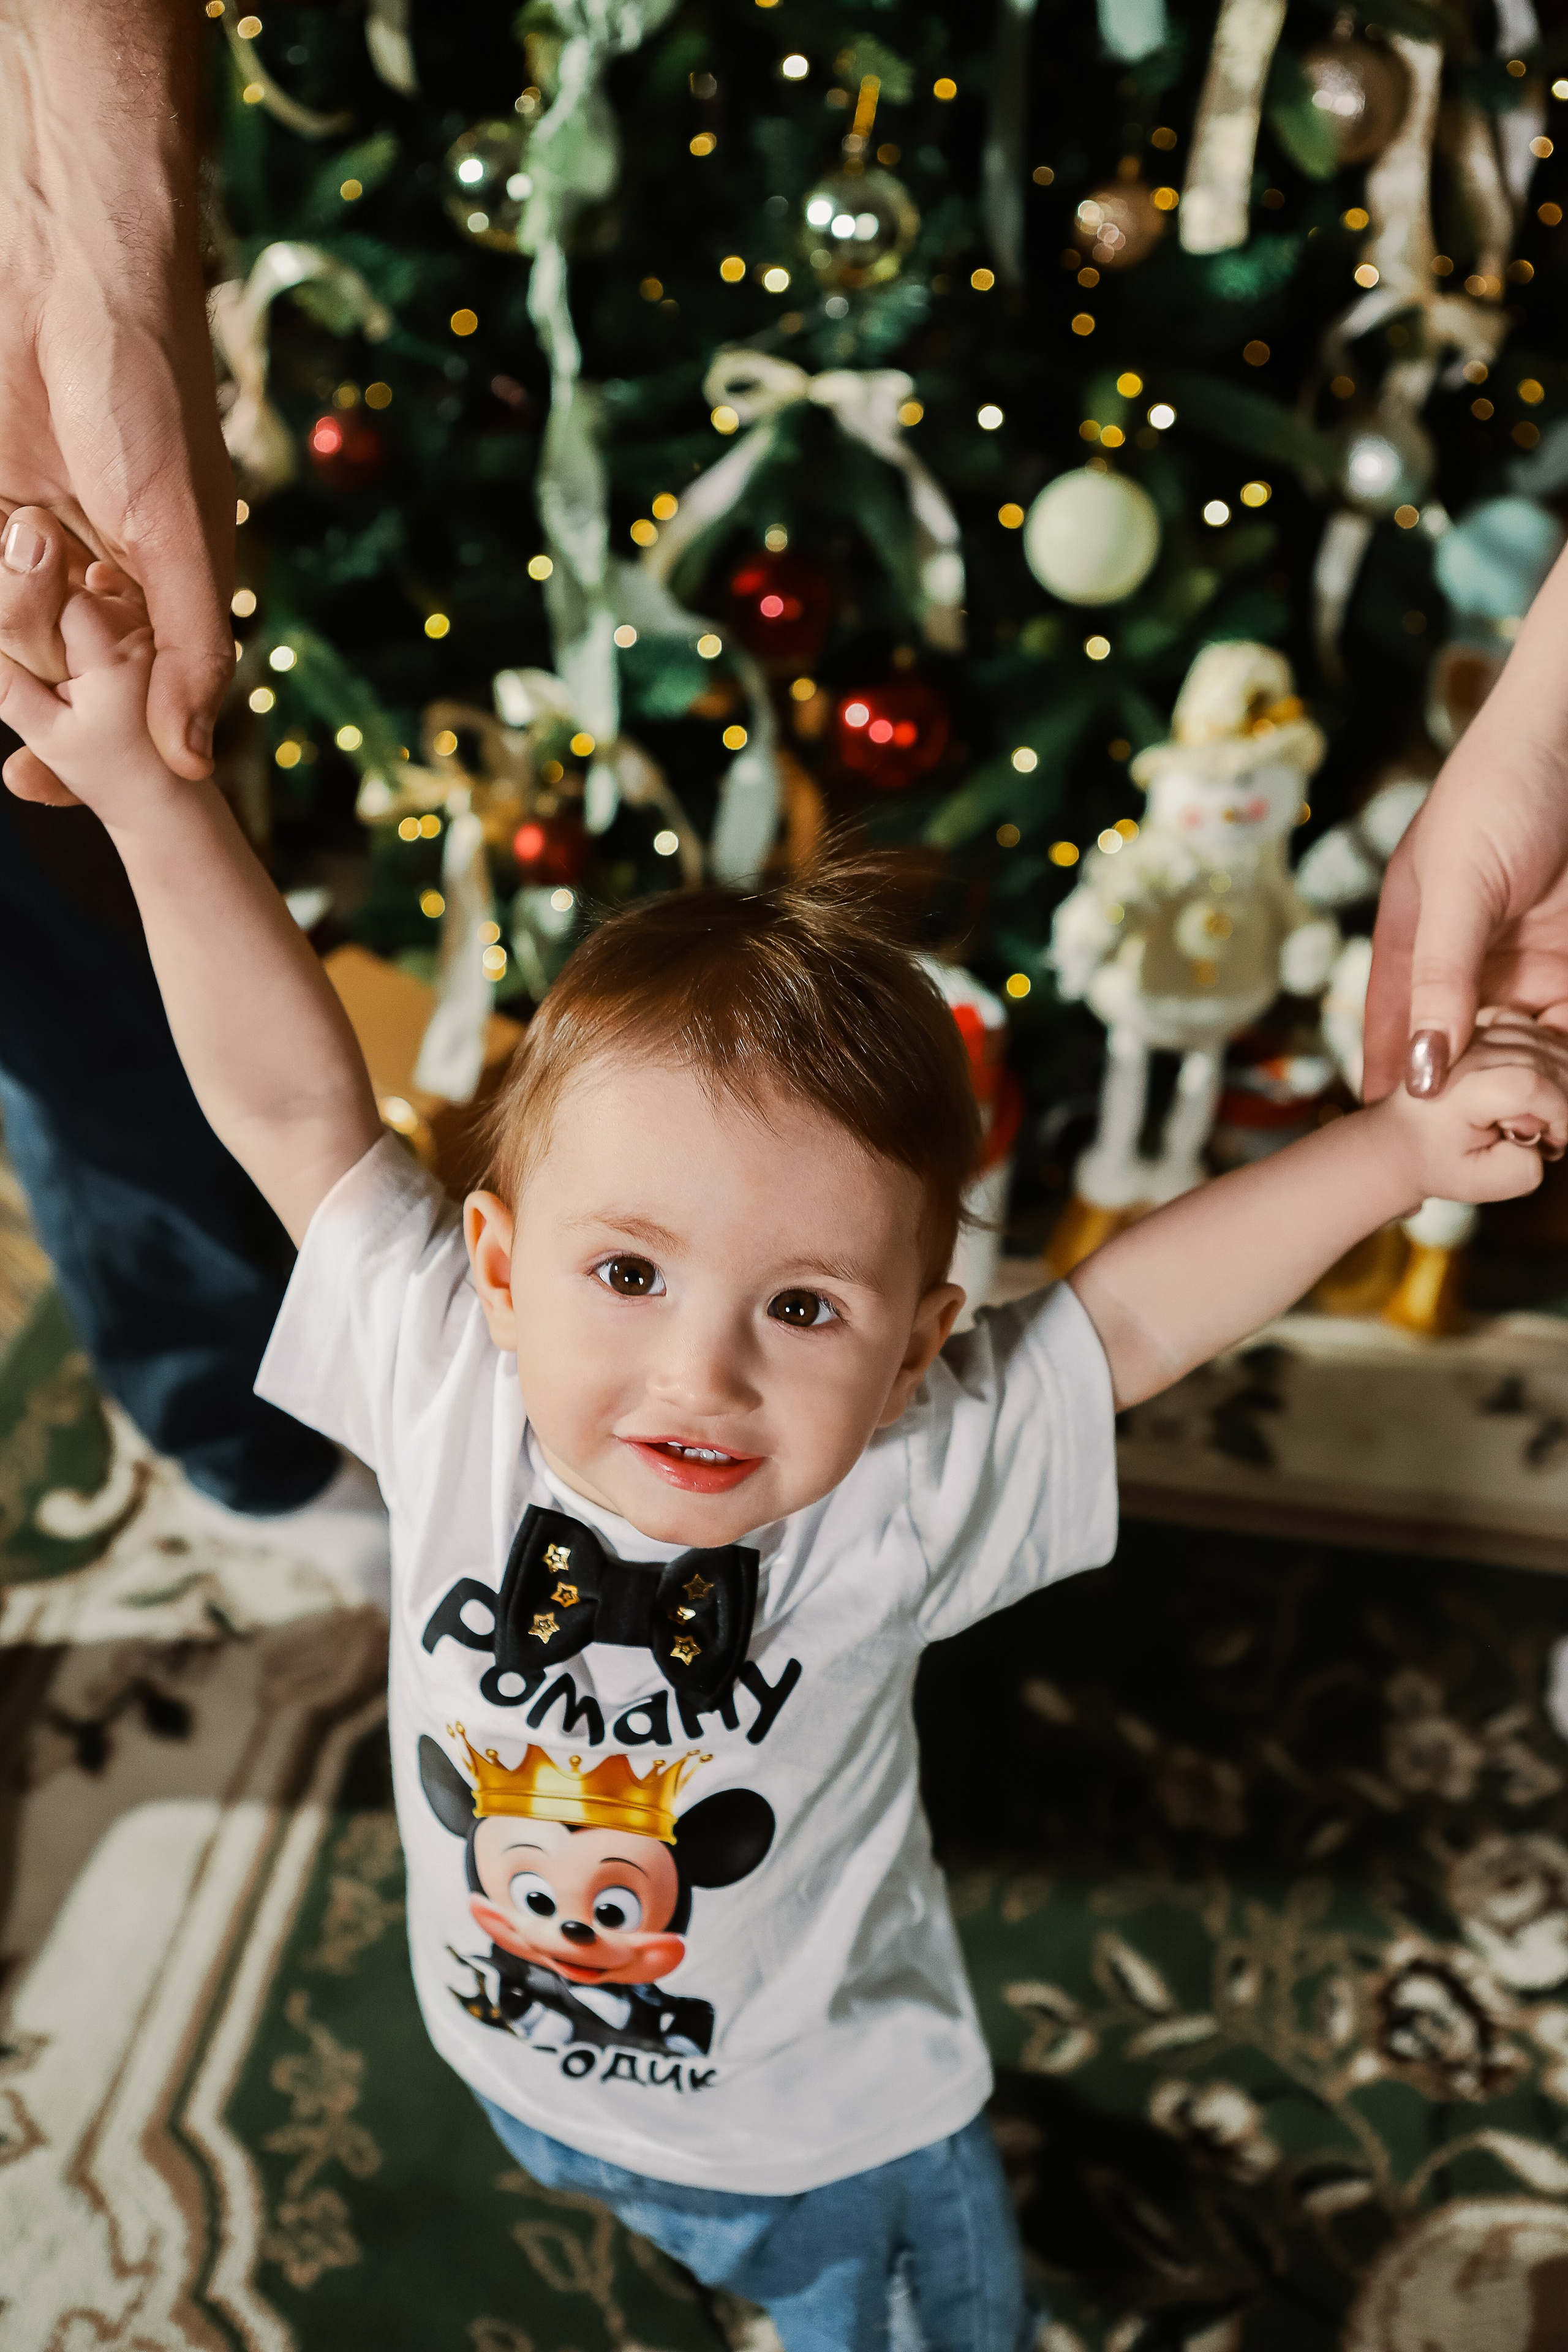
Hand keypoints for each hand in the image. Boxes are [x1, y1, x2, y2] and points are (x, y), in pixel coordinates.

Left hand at [0, 1, 232, 790]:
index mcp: (152, 591)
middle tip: (51, 577)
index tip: (35, 789)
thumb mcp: (179, 536)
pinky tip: (7, 509)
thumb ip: (192, 651)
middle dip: (34, 652)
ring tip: (23, 514)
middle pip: (43, 671)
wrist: (59, 263)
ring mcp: (23, 535)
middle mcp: (88, 572)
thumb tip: (189, 763)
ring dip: (1, 595)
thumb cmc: (144, 388)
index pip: (120, 703)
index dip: (76, 756)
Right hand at [1362, 542, 1567, 1104]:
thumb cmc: (1496, 790)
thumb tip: (1420, 1071)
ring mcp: (1519, 957)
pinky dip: (1565, 1053)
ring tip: (1536, 1124)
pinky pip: (1565, 1021)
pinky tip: (1565, 1080)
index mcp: (1411, 939)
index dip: (1390, 1076)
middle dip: (1466, 1092)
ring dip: (1525, 1080)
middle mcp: (1462, 957)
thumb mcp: (1457, 887)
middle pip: (1456, 1043)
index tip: (1385, 1132)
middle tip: (1475, 1144)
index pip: (1390, 1024)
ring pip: (1517, 1039)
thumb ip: (1438, 979)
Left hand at [1375, 1009, 1567, 1206]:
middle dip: (1561, 1103)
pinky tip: (1532, 1088)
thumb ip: (1521, 1168)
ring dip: (1556, 1083)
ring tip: (1534, 1116)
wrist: (1406, 1139)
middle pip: (1546, 1063)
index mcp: (1457, 1091)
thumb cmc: (1439, 1162)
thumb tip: (1542, 1132)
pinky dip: (1546, 1060)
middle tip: (1542, 1135)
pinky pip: (1535, 1032)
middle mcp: (1463, 1053)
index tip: (1554, 1140)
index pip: (1530, 1086)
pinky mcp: (1483, 1026)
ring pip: (1547, 1046)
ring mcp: (1473, 1034)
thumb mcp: (1478, 1184)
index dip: (1560, 1114)